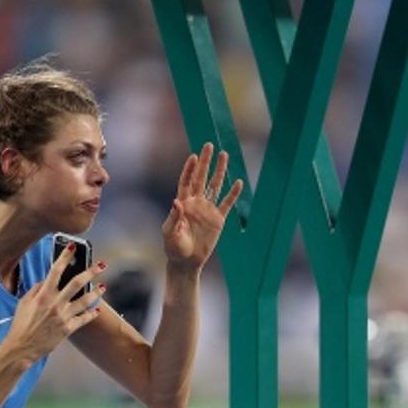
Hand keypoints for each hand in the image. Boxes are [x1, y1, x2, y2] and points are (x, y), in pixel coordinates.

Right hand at [4, 242, 105, 360]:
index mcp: (43, 294)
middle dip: (91, 271)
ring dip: (97, 292)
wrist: (22, 347)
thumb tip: (47, 280)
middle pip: (77, 282)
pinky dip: (92, 314)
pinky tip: (97, 310)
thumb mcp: (24, 303)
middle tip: (101, 265)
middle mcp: (55, 303)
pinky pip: (84, 319)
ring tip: (103, 286)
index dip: (65, 256)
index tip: (73, 246)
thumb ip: (37, 289)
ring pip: (86, 300)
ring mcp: (64, 316)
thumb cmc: (21, 324)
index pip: (56, 270)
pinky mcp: (69, 328)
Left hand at [162, 143, 243, 269]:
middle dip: (205, 162)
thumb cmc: (174, 248)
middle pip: (201, 178)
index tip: (193, 156)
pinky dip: (232, 194)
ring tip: (224, 155)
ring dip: (219, 171)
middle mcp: (196, 203)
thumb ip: (173, 217)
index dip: (189, 169)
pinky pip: (227, 204)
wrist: (186, 262)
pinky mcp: (218, 220)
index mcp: (182, 203)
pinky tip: (238, 182)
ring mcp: (208, 210)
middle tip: (209, 145)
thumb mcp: (170, 233)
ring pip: (215, 186)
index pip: (186, 182)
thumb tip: (176, 201)